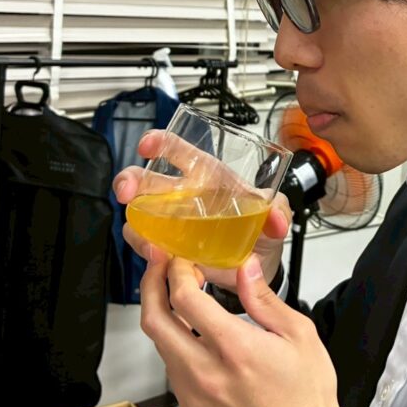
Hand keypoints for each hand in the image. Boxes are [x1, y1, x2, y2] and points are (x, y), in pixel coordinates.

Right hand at [113, 129, 290, 292]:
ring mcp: (172, 223)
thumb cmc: (259, 226)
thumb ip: (279, 210)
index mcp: (207, 176)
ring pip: (139, 217)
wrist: (258, 263)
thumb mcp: (274, 212)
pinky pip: (148, 249)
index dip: (160, 142)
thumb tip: (278, 220)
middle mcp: (183, 195)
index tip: (148, 144)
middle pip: (145, 180)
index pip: (179, 151)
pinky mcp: (170, 249)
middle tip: (126, 192)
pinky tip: (163, 261)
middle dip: (129, 181)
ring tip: (153, 246)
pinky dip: (150, 256)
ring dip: (138, 229)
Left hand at [141, 253, 339, 406]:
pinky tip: (190, 333)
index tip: (182, 260)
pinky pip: (171, 369)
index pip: (185, 299)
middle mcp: (206, 372)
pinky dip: (173, 343)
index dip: (177, 272)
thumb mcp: (299, 334)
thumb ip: (264, 298)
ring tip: (176, 296)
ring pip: (159, 345)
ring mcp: (193, 395)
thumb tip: (245, 267)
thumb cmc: (305, 393)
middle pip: (155, 321)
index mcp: (235, 348)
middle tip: (159, 267)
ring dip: (161, 314)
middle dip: (151, 285)